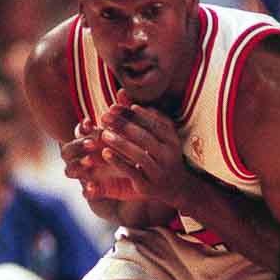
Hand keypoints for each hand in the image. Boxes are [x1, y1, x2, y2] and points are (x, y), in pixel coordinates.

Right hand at [61, 118, 141, 201]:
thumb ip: (125, 116)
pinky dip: (87, 189)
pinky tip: (92, 187)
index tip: (90, 123)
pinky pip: (85, 192)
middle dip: (78, 145)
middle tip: (92, 143)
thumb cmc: (134, 152)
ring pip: (69, 170)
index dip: (81, 128)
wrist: (143, 179)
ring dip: (77, 165)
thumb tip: (123, 92)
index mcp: (89, 143)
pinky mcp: (95, 190)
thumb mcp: (131, 135)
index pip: (78, 133)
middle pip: (67, 150)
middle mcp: (83, 158)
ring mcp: (86, 175)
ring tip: (90, 162)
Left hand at [97, 90, 190, 208]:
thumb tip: (121, 93)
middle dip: (123, 126)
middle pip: (145, 137)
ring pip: (140, 156)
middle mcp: (169, 155)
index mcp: (172, 140)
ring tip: (104, 134)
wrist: (176, 187)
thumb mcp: (158, 135)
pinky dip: (118, 162)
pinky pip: (132, 173)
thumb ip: (139, 115)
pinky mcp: (148, 186)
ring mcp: (159, 171)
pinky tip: (105, 153)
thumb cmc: (162, 155)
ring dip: (121, 144)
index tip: (114, 106)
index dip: (132, 114)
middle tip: (104, 117)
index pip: (153, 123)